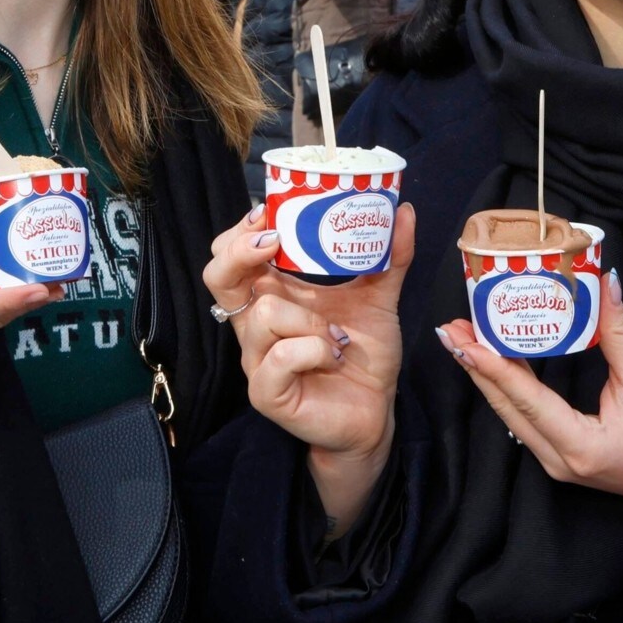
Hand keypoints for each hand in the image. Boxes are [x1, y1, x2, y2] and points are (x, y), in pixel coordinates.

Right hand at [205, 202, 415, 532]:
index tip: (267, 210)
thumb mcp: (379, 297)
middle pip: (218, 276)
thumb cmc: (364, 354)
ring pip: (265, 312)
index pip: (232, 255)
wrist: (375, 411)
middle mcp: (257, 324)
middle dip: (240, 252)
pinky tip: (334, 356)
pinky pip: (283, 355)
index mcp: (274, 294)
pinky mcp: (266, 392)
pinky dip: (316, 350)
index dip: (240, 231)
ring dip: (310, 318)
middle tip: (274, 241)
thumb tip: (403, 211)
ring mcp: (257, 358)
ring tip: (337, 334)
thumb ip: (390, 257)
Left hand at [438, 272, 622, 525]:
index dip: (493, 368)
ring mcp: (555, 462)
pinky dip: (506, 390)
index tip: (464, 341)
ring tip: (462, 341)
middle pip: (507, 408)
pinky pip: (523, 420)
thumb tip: (606, 284)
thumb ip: (620, 335)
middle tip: (450, 330)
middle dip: (475, 367)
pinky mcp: (559, 456)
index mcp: (579, 446)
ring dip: (486, 377)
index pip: (527, 401)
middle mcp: (557, 459)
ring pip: (510, 415)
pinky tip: (491, 364)